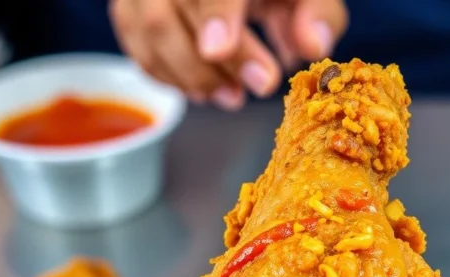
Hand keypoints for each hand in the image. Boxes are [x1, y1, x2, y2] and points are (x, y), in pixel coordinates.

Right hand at [110, 0, 348, 109]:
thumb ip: (318, 15)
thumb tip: (312, 46)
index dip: (215, 15)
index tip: (218, 50)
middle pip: (175, 9)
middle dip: (215, 61)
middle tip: (260, 86)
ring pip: (150, 30)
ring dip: (193, 76)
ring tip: (234, 95)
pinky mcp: (130, 7)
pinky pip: (139, 48)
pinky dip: (172, 77)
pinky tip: (205, 87)